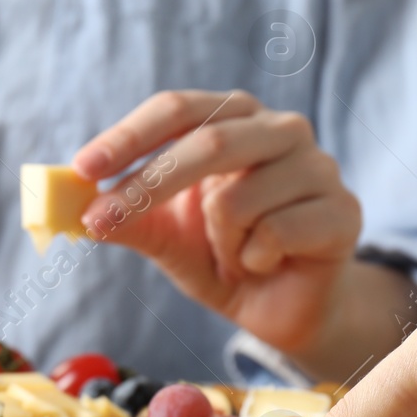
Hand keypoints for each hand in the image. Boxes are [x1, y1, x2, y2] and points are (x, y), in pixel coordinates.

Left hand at [72, 90, 416, 377]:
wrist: (284, 307)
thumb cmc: (222, 255)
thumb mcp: (165, 236)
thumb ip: (128, 216)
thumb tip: (73, 209)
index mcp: (235, 117)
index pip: (177, 108)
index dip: (129, 135)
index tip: (84, 167)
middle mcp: (280, 129)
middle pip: (208, 140)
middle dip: (149, 184)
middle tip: (102, 218)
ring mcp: (318, 167)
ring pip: (238, 198)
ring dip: (218, 241)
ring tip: (233, 253)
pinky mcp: (343, 211)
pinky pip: (275, 233)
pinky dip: (253, 260)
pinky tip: (266, 264)